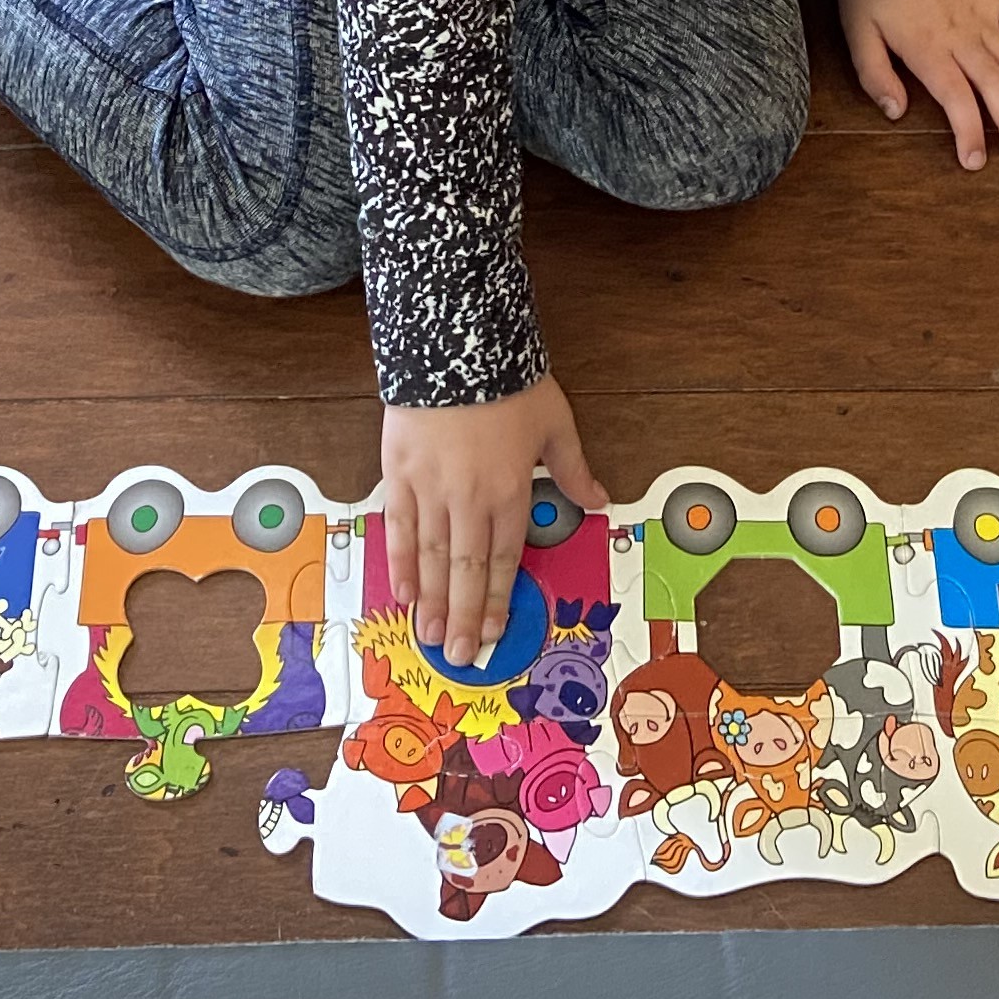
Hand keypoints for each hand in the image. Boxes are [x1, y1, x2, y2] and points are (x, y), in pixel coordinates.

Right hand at [380, 378, 608, 668]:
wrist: (455, 342)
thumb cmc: (508, 381)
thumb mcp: (555, 421)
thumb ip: (574, 468)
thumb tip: (600, 499)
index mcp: (510, 490)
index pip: (503, 559)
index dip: (496, 600)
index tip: (493, 634)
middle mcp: (469, 499)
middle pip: (464, 569)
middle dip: (462, 617)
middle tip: (458, 656)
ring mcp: (429, 488)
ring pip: (429, 557)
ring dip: (430, 600)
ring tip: (428, 636)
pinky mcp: (398, 472)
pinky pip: (397, 527)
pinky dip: (399, 561)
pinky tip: (401, 590)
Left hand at [840, 0, 998, 170]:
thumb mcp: (858, 31)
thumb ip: (875, 75)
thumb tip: (895, 113)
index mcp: (928, 49)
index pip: (956, 99)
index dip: (969, 132)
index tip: (976, 162)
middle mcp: (962, 38)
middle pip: (995, 87)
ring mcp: (984, 20)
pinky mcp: (995, 2)